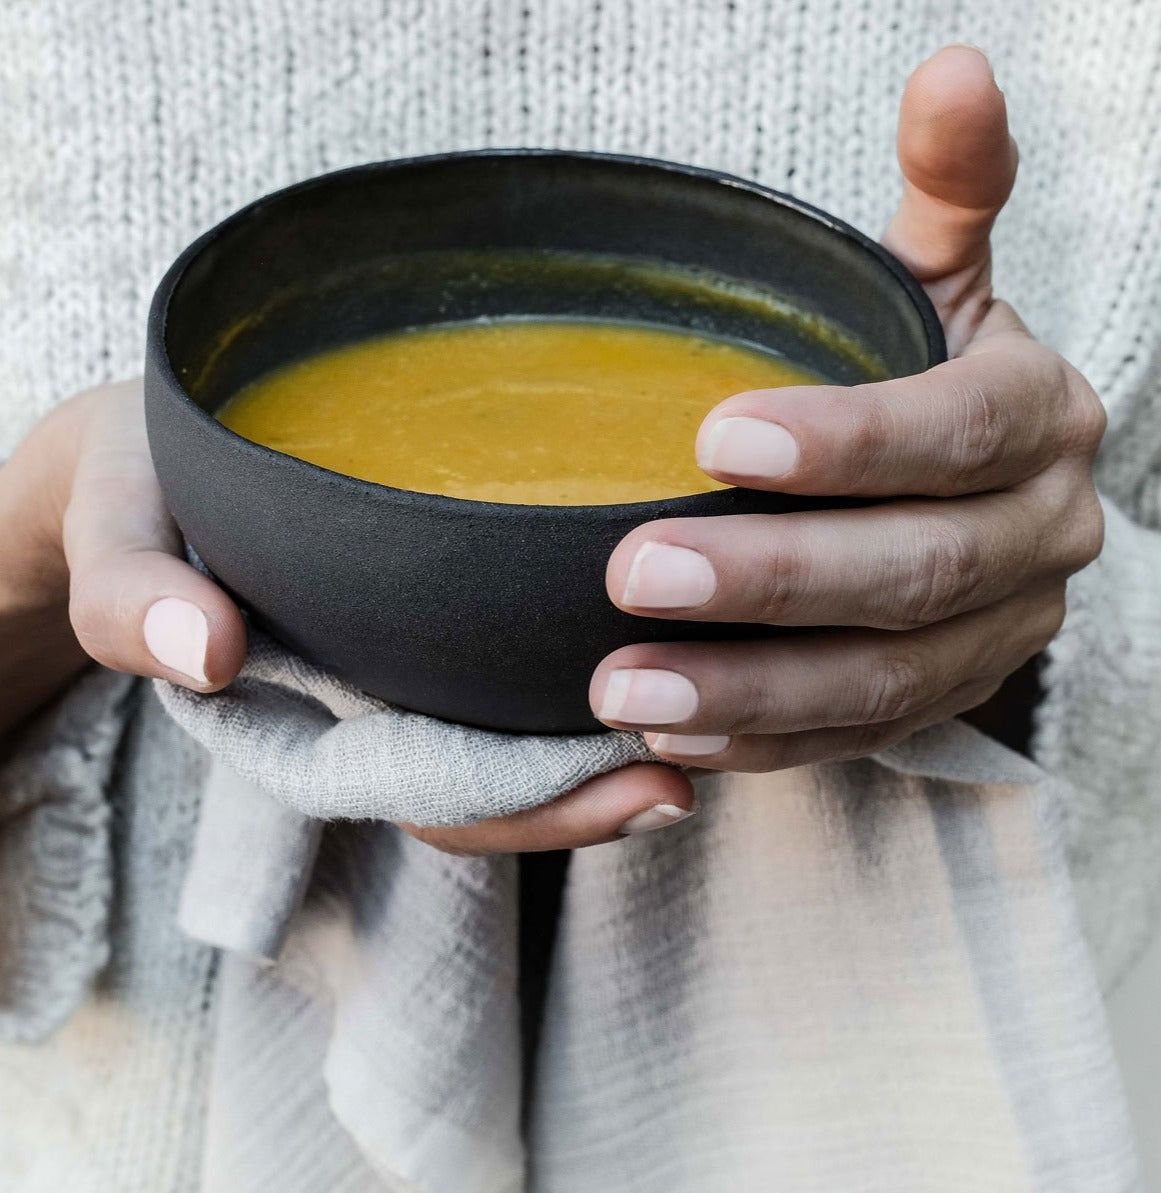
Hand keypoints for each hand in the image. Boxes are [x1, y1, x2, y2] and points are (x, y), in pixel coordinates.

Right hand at [0, 381, 693, 847]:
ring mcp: (408, 669)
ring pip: (518, 740)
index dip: (522, 808)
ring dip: (612, 741)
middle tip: (690, 776)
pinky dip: (590, 673)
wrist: (144, 455)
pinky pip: (515, 673)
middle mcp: (374, 708)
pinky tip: (671, 646)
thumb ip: (130, 598)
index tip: (630, 787)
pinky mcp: (434, 616)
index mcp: (303, 722)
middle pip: (492, 788)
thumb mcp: (113, 529)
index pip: (424, 793)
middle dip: (588, 796)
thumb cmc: (133, 489)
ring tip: (718, 721)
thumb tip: (204, 650)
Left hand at [590, 45, 1105, 770]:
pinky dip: (764, 744)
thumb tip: (954, 66)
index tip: (715, 437)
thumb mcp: (937, 280)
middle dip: (771, 581)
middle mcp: (1039, 536)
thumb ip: (948, 193)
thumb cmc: (924, 370)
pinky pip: (856, 738)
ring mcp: (996, 635)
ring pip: (881, 678)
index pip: (952, 434)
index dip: (845, 441)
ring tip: (626, 691)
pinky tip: (672, 742)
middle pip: (911, 570)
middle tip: (633, 571)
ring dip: (748, 691)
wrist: (965, 485)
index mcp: (1034, 421)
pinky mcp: (943, 700)